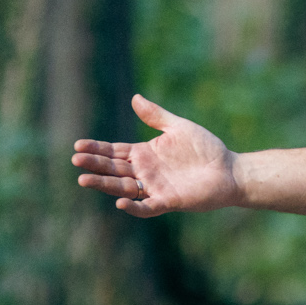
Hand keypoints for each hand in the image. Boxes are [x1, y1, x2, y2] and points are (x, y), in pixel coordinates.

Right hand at [72, 95, 242, 216]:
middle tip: (76, 159)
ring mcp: (155, 187)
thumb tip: (135, 98)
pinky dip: (134, 207)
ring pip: (124, 188)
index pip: (114, 152)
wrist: (230, 170)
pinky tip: (120, 203)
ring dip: (104, 185)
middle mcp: (146, 172)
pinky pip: (148, 207)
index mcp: (145, 154)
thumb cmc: (206, 148)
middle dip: (94, 165)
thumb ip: (156, 116)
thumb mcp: (178, 127)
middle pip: (114, 169)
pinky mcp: (169, 200)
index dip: (96, 149)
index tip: (78, 145)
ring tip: (84, 180)